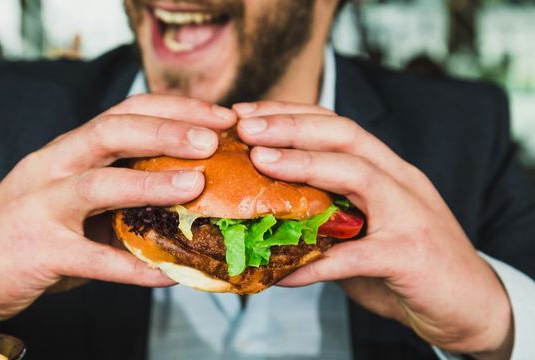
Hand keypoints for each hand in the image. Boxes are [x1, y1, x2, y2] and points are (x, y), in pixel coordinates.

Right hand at [0, 94, 236, 321]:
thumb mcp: (72, 199)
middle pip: (110, 132)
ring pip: (97, 185)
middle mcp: (51, 167)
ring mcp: (39, 207)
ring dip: (150, 183)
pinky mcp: (36, 251)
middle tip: (214, 138)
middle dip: (165, 130)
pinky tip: (170, 274)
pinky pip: (92, 260)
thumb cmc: (29, 231)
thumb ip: (117, 191)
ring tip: (196, 185)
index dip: (173, 110)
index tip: (219, 117)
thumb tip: (188, 195)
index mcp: (66, 150)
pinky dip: (133, 267)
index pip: (123, 112)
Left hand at [234, 101, 512, 359]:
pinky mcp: (411, 255)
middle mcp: (401, 181)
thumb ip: (327, 217)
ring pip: (356, 173)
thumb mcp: (365, 229)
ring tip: (259, 161)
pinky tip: (280, 272)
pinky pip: (354, 256)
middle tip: (244, 126)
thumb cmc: (408, 265)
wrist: (470, 306)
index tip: (246, 114)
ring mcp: (410, 214)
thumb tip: (266, 214)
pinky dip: (315, 262)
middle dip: (291, 125)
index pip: (337, 125)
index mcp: (387, 170)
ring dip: (304, 163)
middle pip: (345, 134)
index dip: (290, 114)